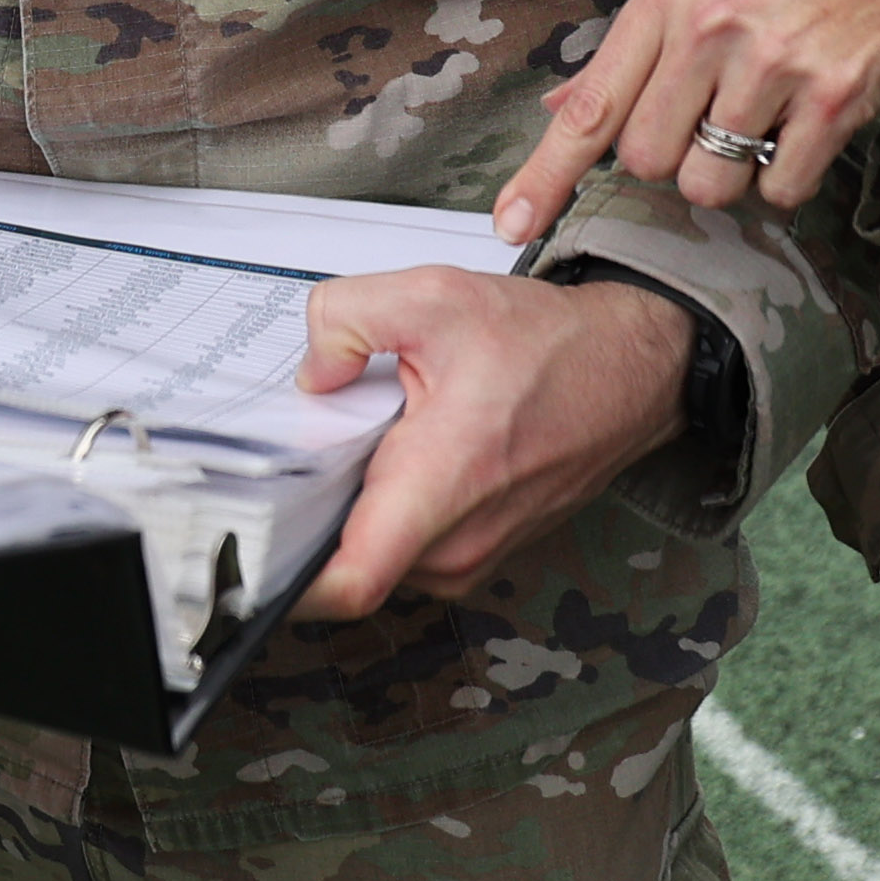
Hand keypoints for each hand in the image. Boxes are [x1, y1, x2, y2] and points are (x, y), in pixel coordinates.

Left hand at [290, 270, 693, 617]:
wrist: (628, 371)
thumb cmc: (551, 346)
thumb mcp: (435, 296)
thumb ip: (345, 318)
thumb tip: (310, 374)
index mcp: (441, 485)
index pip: (347, 583)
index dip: (283, 578)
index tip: (251, 550)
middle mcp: (455, 541)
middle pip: (342, 558)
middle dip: (316, 507)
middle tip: (320, 444)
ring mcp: (469, 556)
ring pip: (374, 550)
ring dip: (358, 502)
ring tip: (379, 437)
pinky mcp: (475, 553)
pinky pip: (404, 545)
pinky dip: (390, 504)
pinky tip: (403, 450)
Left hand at [494, 0, 879, 244]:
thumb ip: (631, 58)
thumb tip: (557, 111)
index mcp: (667, 1)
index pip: (590, 108)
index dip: (545, 174)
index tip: (511, 225)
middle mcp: (712, 27)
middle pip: (648, 162)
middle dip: (676, 161)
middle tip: (720, 120)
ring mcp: (774, 63)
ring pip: (709, 185)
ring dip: (734, 176)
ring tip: (767, 123)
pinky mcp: (833, 99)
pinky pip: (779, 189)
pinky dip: (789, 179)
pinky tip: (807, 131)